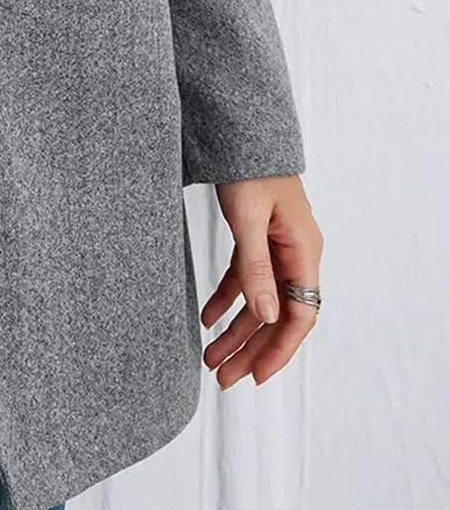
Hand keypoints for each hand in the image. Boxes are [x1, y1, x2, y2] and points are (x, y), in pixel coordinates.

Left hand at [201, 174, 323, 387]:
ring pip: (259, 301)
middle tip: (223, 378)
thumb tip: (268, 318)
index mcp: (303, 252)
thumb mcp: (248, 219)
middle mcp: (295, 255)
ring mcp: (276, 248)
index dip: (279, 349)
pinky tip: (206, 317)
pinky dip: (227, 299)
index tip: (256, 376)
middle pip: (277, 316)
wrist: (239, 131)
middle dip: (251, 349)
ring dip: (236, 330)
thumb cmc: (249, 168)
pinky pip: (245, 279)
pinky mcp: (256, 239)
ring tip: (209, 358)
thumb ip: (256, 268)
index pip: (300, 315)